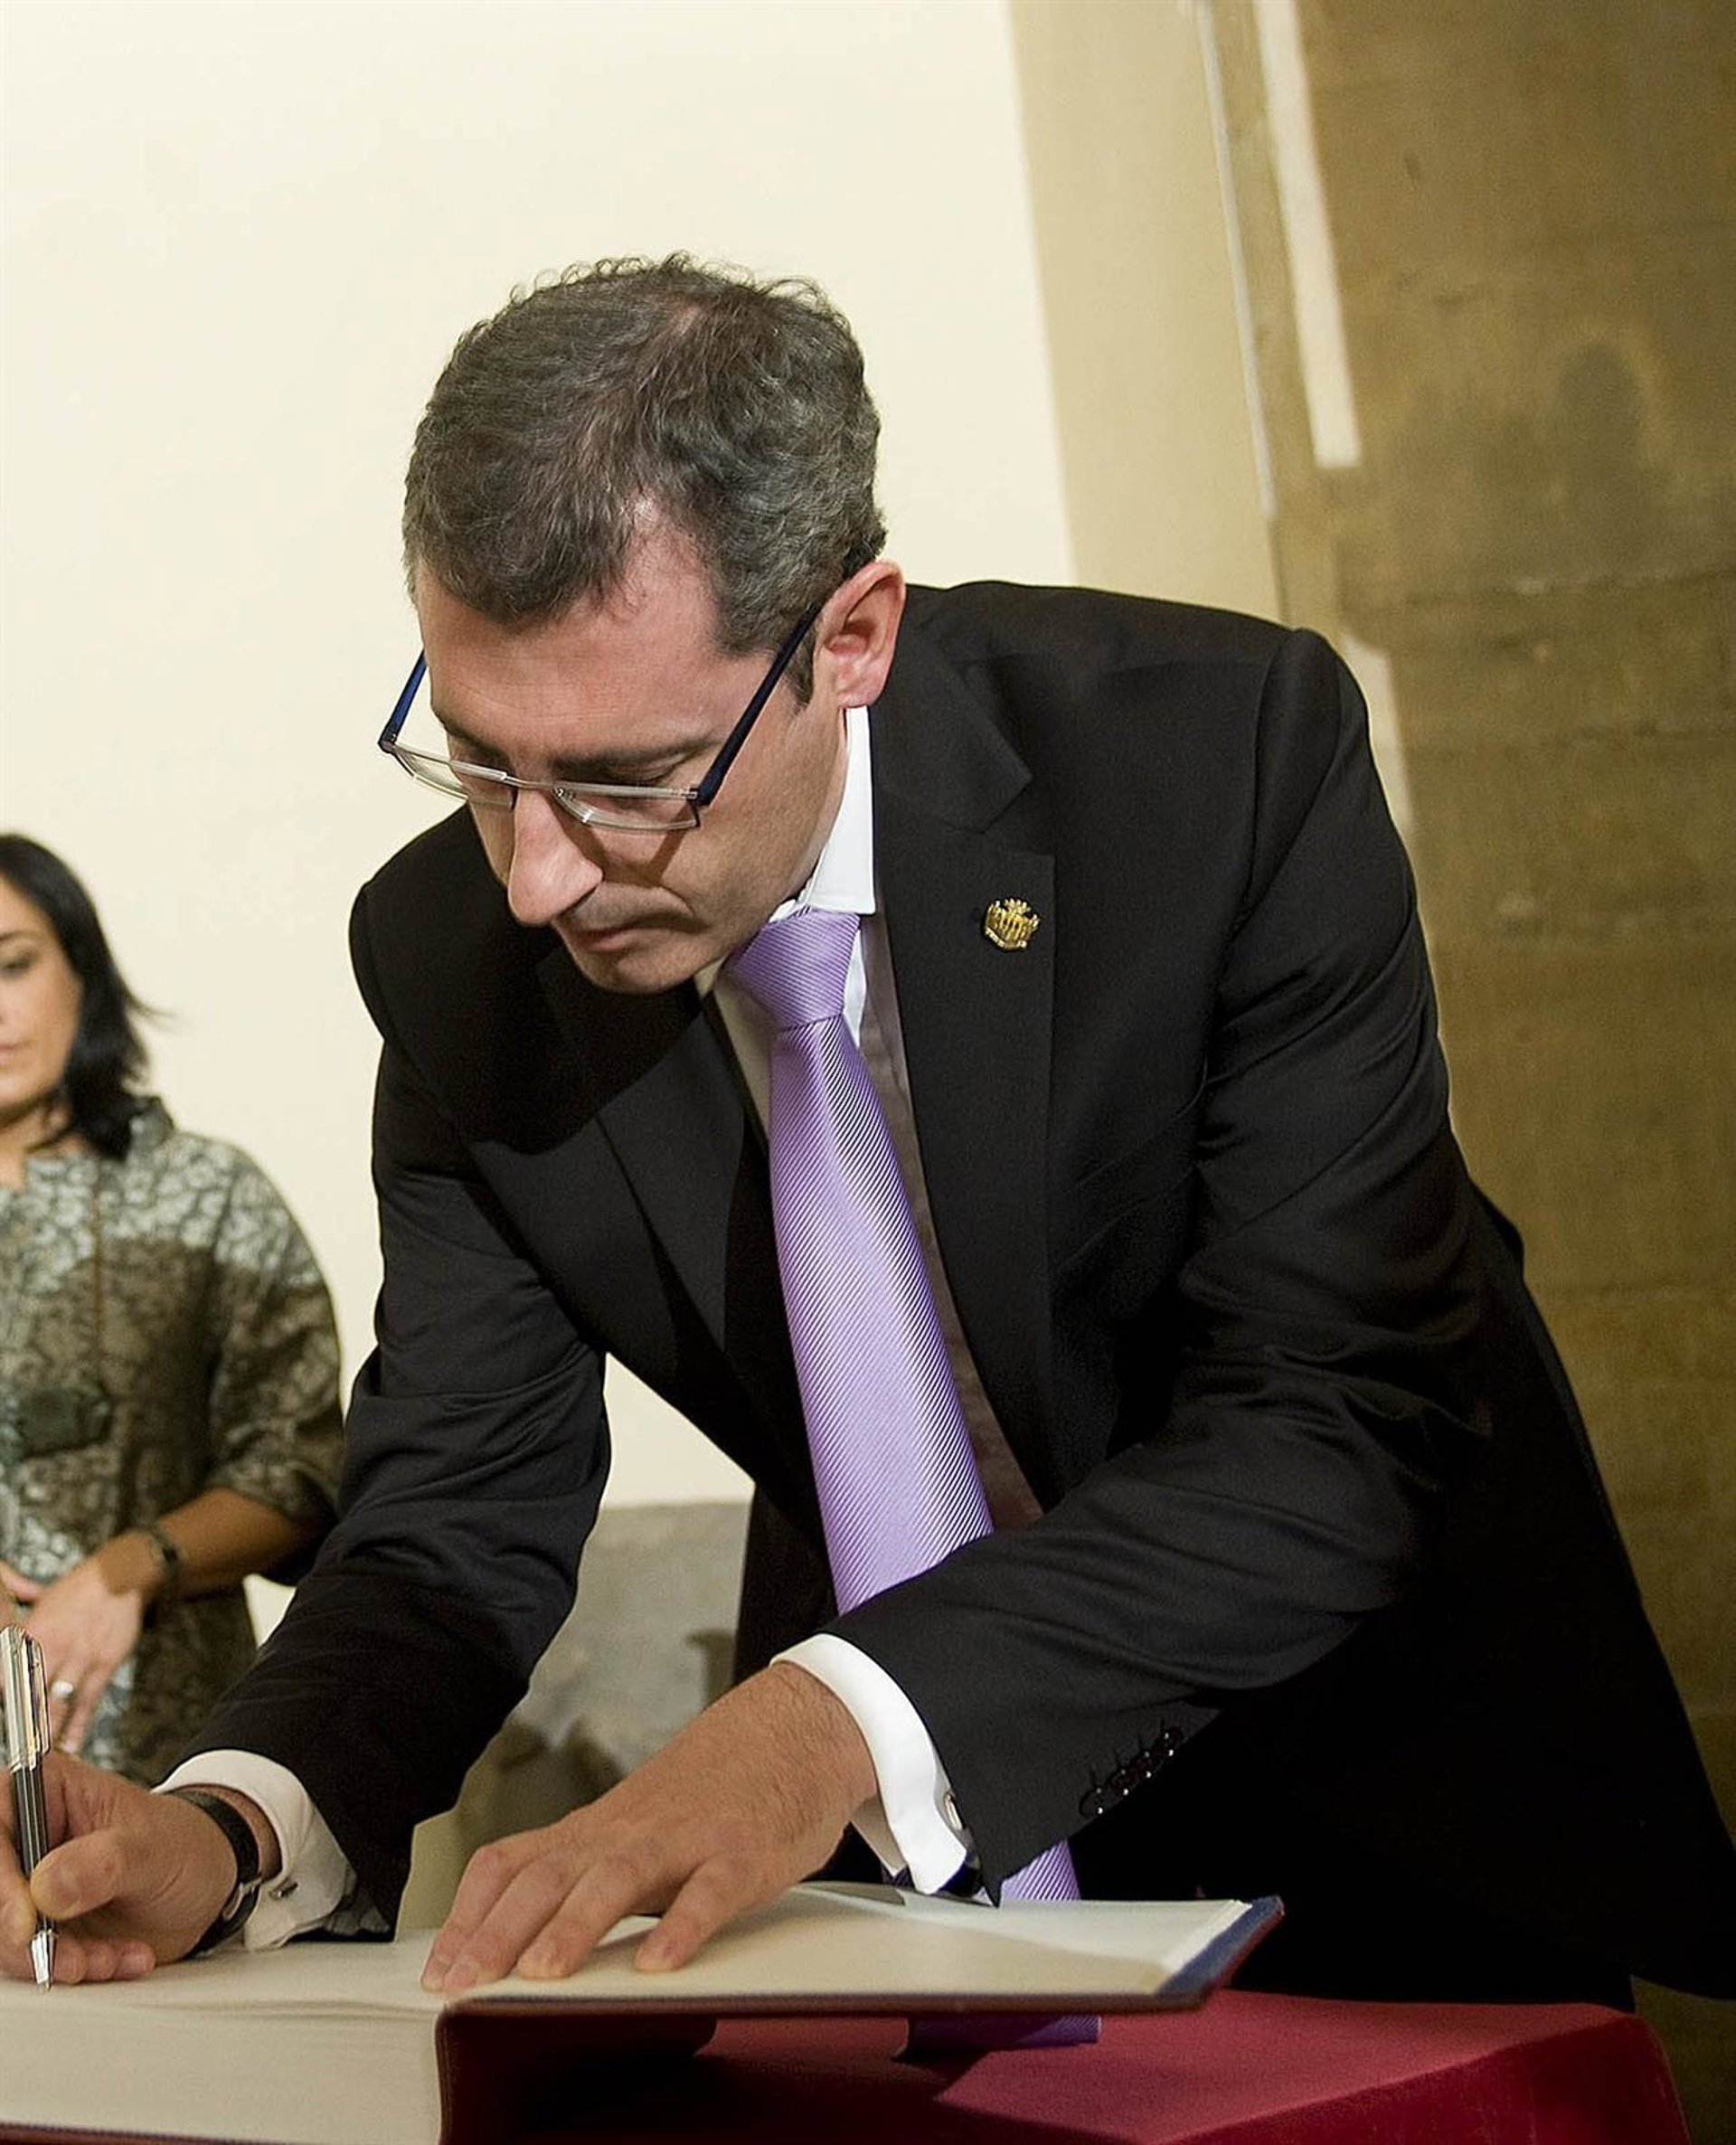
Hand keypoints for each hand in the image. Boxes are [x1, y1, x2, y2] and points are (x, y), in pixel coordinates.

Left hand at [0, 1552, 146, 1756]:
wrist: (118, 1578)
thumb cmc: (78, 1590)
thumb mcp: (42, 1606)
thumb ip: (26, 1635)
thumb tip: (9, 1659)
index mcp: (35, 1634)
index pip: (12, 1675)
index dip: (7, 1698)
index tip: (6, 1716)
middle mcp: (56, 1649)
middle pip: (32, 1695)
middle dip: (22, 1724)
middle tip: (18, 1747)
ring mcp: (82, 1658)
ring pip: (59, 1703)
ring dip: (47, 1732)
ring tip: (38, 1757)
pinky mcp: (104, 1664)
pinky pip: (89, 1701)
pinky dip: (79, 1726)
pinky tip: (71, 1744)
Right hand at [0, 1751, 238, 1983]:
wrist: (208, 1886)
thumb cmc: (186, 1845)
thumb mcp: (155, 1848)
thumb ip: (105, 1861)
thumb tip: (46, 1885)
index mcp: (49, 1791)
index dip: (2, 1880)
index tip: (27, 1922)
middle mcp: (32, 1838)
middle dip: (28, 1937)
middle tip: (74, 1957)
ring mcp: (32, 1887)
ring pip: (8, 1935)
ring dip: (56, 1959)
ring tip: (109, 1956)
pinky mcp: (41, 1928)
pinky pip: (33, 1960)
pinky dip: (75, 1970)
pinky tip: (118, 1958)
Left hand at [422, 1662, 875, 1993]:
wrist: (793, 1728)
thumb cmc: (712, 1788)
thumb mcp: (633, 1823)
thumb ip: (582, 1870)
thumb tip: (511, 1929)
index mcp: (596, 1828)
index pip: (511, 1863)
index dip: (468, 1916)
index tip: (437, 1969)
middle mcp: (628, 1830)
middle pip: (550, 1873)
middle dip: (499, 1931)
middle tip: (462, 1982)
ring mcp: (685, 1838)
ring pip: (619, 1877)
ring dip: (576, 1925)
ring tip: (543, 1972)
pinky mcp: (741, 1852)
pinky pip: (708, 1891)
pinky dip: (682, 1925)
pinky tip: (660, 1962)